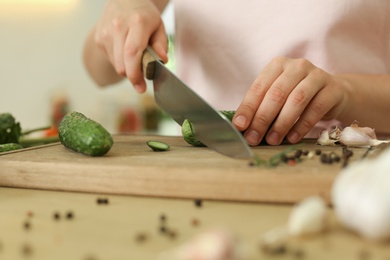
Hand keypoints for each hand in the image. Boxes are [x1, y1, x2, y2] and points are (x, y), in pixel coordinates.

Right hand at [94, 0, 167, 92]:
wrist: (124, 0)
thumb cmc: (144, 15)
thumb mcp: (159, 26)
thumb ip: (161, 44)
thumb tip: (162, 60)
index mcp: (136, 22)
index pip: (132, 53)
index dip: (136, 74)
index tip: (141, 87)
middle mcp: (118, 26)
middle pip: (122, 65)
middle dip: (133, 76)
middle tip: (143, 78)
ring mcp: (105, 33)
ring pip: (117, 65)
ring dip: (127, 69)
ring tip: (135, 58)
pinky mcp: (99, 38)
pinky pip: (111, 60)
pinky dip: (120, 62)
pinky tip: (125, 51)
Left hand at [233, 56, 347, 145]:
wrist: (334, 93)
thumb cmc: (297, 96)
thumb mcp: (278, 97)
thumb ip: (261, 107)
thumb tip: (241, 127)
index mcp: (278, 65)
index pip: (259, 87)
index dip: (248, 108)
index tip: (239, 126)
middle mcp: (297, 66)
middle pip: (276, 94)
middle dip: (262, 119)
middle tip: (253, 138)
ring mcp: (317, 75)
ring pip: (296, 100)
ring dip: (282, 123)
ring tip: (272, 140)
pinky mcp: (333, 89)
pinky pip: (316, 108)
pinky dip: (302, 125)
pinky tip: (292, 138)